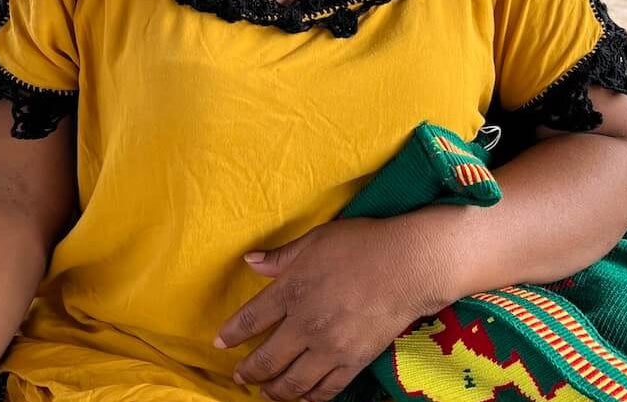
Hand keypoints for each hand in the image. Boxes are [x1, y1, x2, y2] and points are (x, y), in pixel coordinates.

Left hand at [213, 214, 451, 401]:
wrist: (407, 265)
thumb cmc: (360, 244)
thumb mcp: (314, 240)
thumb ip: (280, 257)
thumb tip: (249, 261)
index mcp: (292, 290)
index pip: (251, 319)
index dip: (232, 333)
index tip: (220, 343)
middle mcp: (305, 324)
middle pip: (267, 358)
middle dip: (248, 371)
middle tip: (238, 376)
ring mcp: (330, 348)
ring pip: (292, 382)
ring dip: (273, 391)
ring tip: (264, 392)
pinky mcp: (353, 362)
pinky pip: (325, 390)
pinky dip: (308, 398)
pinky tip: (301, 398)